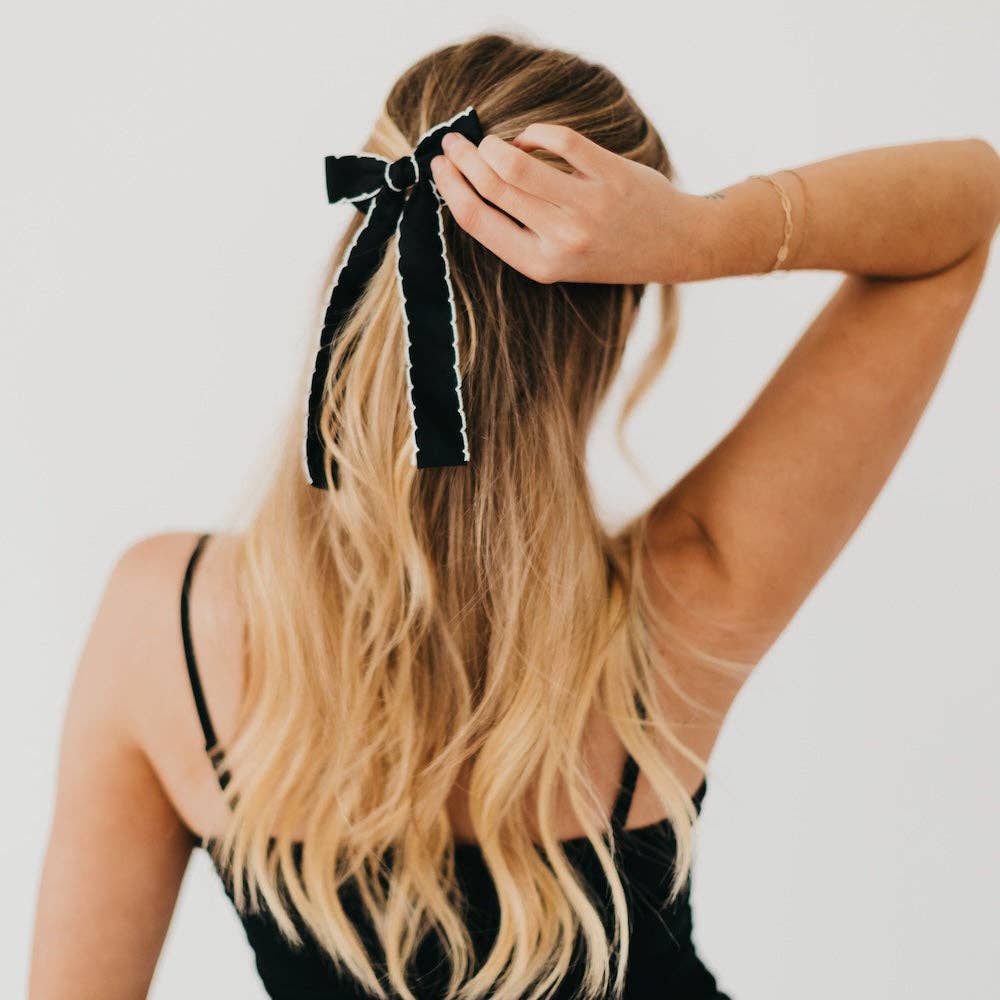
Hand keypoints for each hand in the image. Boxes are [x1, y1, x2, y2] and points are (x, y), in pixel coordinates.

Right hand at [429, 123, 707, 285]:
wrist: (673, 246)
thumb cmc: (609, 252)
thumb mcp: (559, 260)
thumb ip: (521, 232)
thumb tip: (474, 189)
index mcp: (541, 264)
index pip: (477, 221)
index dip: (450, 188)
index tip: (438, 168)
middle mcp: (562, 238)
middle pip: (491, 186)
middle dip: (463, 158)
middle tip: (452, 143)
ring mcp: (586, 206)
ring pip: (516, 162)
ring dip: (491, 143)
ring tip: (484, 139)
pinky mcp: (609, 175)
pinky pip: (559, 140)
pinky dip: (535, 131)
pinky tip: (528, 135)